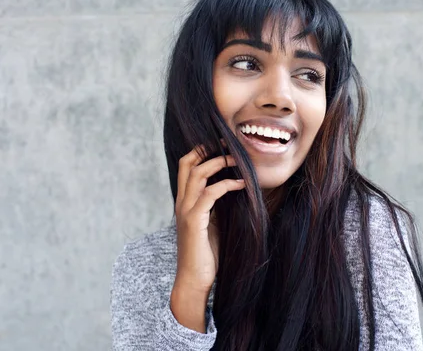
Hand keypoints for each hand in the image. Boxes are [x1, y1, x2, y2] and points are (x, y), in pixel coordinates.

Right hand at [173, 145, 244, 294]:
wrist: (194, 279)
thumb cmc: (206, 253)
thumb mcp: (213, 223)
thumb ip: (216, 206)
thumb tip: (234, 189)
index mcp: (185, 201)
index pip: (186, 166)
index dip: (200, 151)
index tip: (220, 145)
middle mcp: (182, 202)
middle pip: (187, 163)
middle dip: (207, 149)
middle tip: (228, 144)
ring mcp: (186, 211)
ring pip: (197, 174)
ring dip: (219, 163)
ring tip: (237, 160)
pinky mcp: (194, 221)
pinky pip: (209, 194)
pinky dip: (226, 185)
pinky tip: (240, 184)